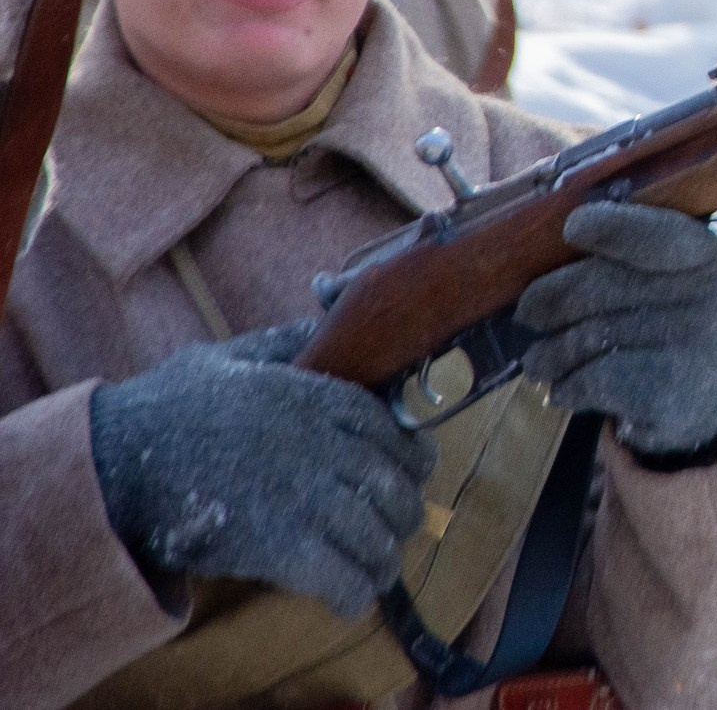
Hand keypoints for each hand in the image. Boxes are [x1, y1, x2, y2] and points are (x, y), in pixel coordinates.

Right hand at [89, 322, 433, 617]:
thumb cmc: (169, 407)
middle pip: (392, 485)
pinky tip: (349, 596)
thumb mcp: (233, 354)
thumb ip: (289, 340)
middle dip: (402, 511)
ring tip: (376, 567)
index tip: (416, 473)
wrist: (111, 462)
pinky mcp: (277, 544)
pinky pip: (340, 574)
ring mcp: (302, 494)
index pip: (391, 428)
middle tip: (396, 526)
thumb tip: (329, 309)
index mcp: (314, 396)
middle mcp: (319, 443)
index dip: (412, 456)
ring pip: (375, 533)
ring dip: (382, 557)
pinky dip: (352, 590)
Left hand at [516, 203, 716, 457]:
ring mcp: (691, 351)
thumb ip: (624, 252)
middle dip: (549, 299)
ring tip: (541, 360)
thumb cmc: (675, 315)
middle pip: (598, 286)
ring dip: (549, 353)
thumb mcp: (674, 271)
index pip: (655, 235)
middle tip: (528, 313)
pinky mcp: (670, 397)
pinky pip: (591, 380)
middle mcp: (705, 298)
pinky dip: (567, 386)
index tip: (573, 228)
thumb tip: (548, 255)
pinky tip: (567, 388)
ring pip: (584, 338)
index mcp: (705, 253)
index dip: (611, 228)